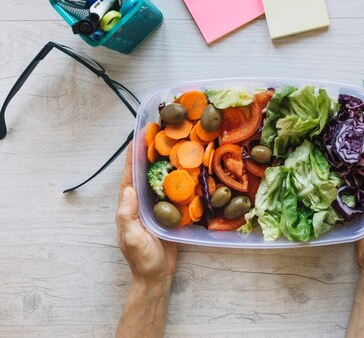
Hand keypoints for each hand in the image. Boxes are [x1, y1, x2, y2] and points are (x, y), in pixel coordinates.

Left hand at [116, 144, 177, 283]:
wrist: (157, 276)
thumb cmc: (142, 258)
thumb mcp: (131, 237)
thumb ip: (127, 215)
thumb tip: (129, 189)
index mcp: (128, 206)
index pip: (129, 176)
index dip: (133, 156)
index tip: (139, 136)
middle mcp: (140, 202)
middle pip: (145, 173)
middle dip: (150, 153)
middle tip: (162, 133)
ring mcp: (155, 207)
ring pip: (160, 180)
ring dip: (166, 163)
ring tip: (176, 145)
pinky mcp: (169, 213)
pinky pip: (174, 193)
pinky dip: (180, 180)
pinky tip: (190, 169)